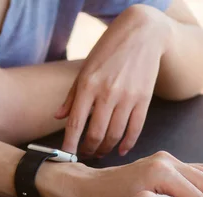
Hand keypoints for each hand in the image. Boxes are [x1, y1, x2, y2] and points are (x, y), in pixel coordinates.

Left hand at [55, 5, 171, 156]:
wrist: (142, 34)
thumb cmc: (109, 50)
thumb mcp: (85, 68)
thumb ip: (72, 95)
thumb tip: (59, 117)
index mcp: (88, 85)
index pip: (75, 123)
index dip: (70, 144)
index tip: (66, 156)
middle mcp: (107, 93)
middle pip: (96, 134)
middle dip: (89, 150)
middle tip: (85, 156)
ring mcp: (127, 98)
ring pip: (115, 135)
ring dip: (106, 149)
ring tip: (100, 153)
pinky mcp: (144, 100)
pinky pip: (135, 129)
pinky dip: (127, 144)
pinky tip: (121, 150)